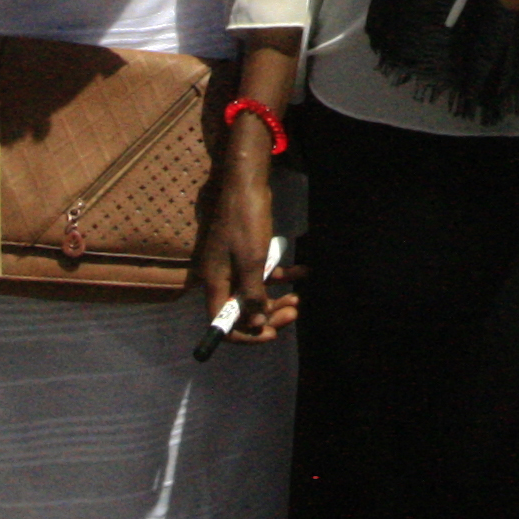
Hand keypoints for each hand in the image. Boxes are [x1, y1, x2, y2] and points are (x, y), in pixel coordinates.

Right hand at [190, 121, 297, 343]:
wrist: (247, 184)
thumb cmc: (245, 222)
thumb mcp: (252, 262)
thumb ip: (252, 295)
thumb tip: (254, 324)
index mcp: (215, 282)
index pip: (222, 321)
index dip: (245, 334)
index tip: (271, 334)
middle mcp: (222, 277)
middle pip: (242, 310)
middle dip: (267, 316)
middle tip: (293, 314)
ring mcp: (235, 265)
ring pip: (255, 293)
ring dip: (276, 299)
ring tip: (298, 298)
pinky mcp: (248, 253)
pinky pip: (264, 273)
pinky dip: (283, 276)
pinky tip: (303, 272)